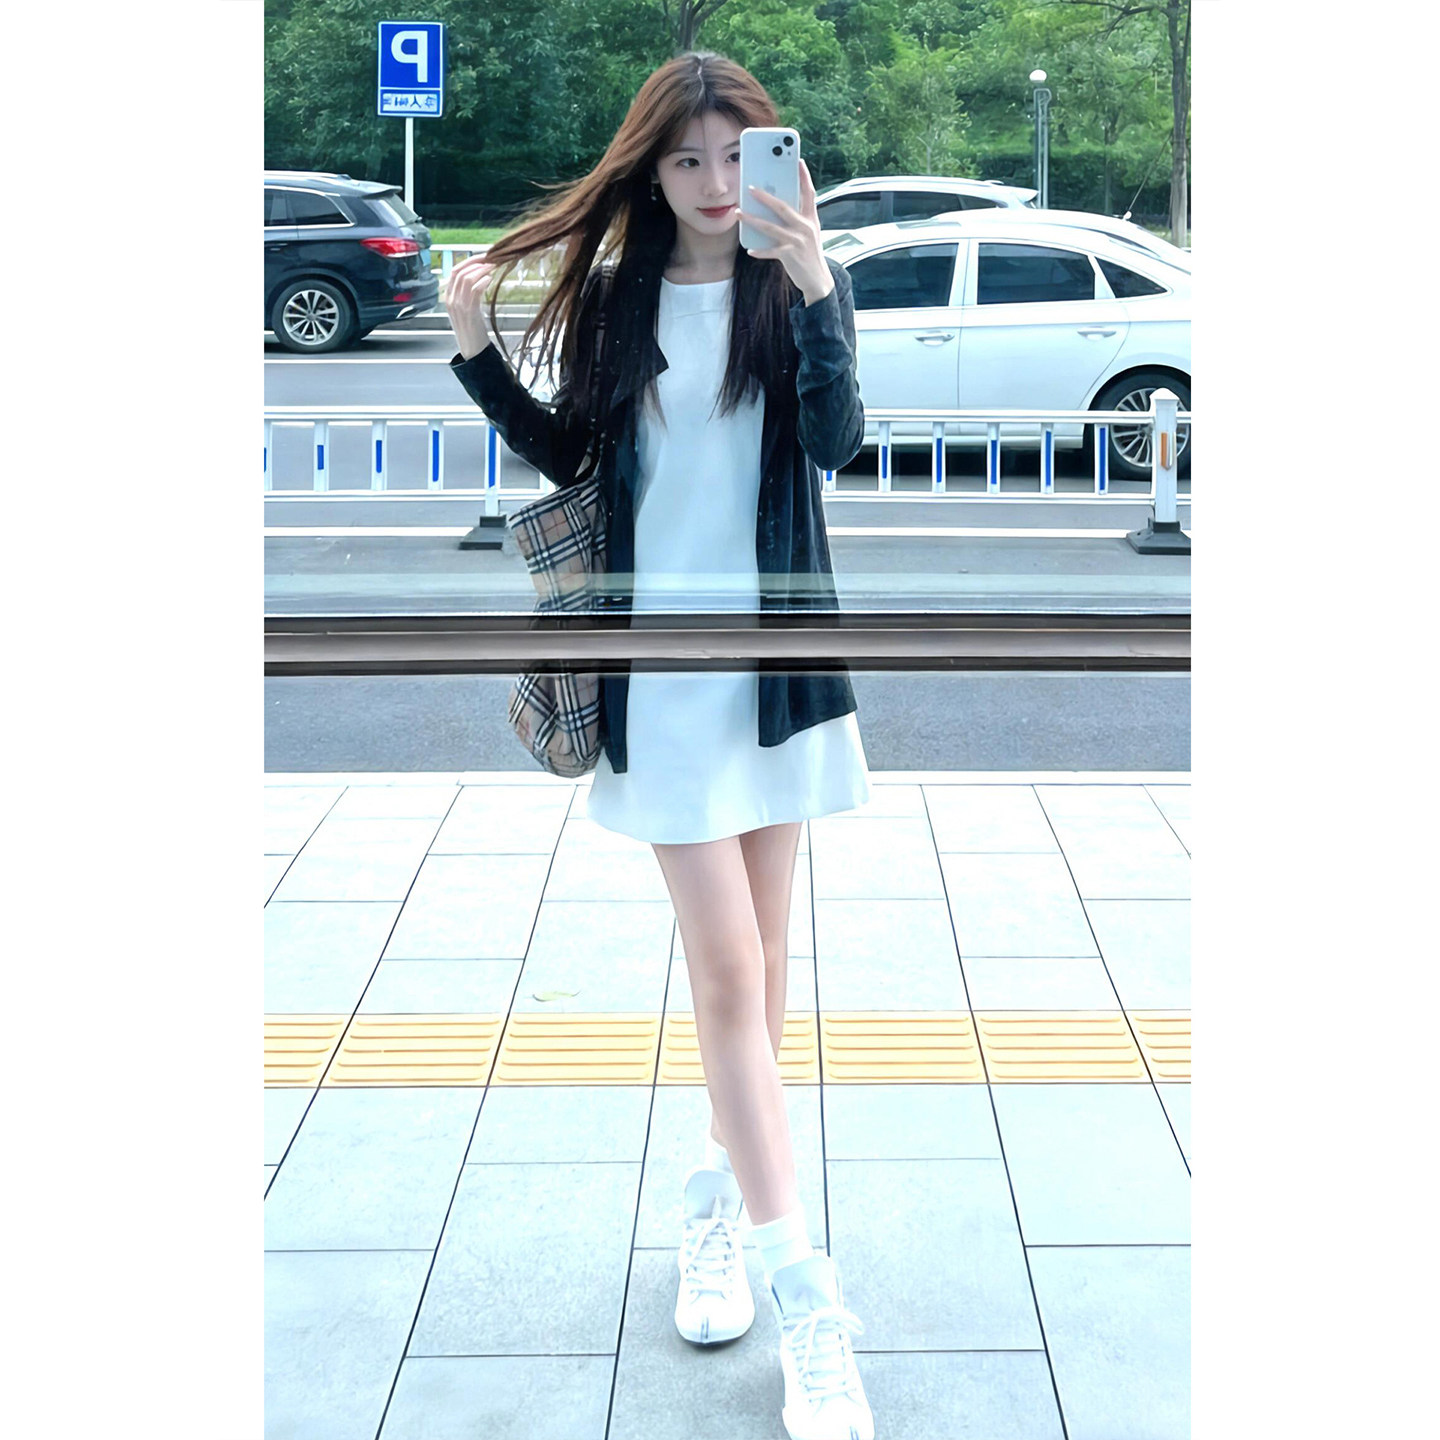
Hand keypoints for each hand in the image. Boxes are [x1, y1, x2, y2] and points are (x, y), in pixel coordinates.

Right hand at [445, 253, 499, 359]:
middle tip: (491, 257)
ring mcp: (458, 305)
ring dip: (481, 269)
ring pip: (466, 278)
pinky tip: (490, 279)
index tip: (483, 256)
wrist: (473, 350)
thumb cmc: (473, 330)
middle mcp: (451, 299)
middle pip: (459, 271)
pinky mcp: (469, 311)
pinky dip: (483, 281)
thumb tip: (483, 276)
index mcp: (449, 297)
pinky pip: (474, 290)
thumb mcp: (468, 308)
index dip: (469, 261)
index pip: (455, 271)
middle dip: (476, 261)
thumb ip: (470, 293)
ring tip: (493, 266)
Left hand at [736, 158, 832, 303]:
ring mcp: (798, 241)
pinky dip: (760, 251)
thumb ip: (796, 219)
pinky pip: (770, 251)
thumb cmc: (809, 254)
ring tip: (739, 212)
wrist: (818, 280)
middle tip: (750, 188)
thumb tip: (774, 207)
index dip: (804, 176)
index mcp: (811, 219)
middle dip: (765, 197)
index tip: (799, 161)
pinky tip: (749, 249)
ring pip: (771, 227)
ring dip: (752, 219)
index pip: (809, 193)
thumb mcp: (808, 233)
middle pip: (783, 207)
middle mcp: (806, 227)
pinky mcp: (790, 256)